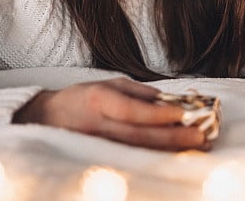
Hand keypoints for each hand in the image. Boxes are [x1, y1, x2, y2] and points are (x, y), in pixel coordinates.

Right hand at [13, 78, 208, 150]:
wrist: (44, 119)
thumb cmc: (81, 98)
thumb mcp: (108, 84)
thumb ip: (138, 92)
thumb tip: (169, 100)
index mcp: (99, 101)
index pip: (132, 111)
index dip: (159, 115)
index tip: (184, 114)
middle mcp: (97, 126)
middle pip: (139, 136)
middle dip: (172, 137)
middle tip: (200, 136)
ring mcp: (96, 146)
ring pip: (138, 152)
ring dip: (169, 150)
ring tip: (196, 147)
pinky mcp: (97, 159)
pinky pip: (131, 159)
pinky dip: (155, 158)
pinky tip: (175, 155)